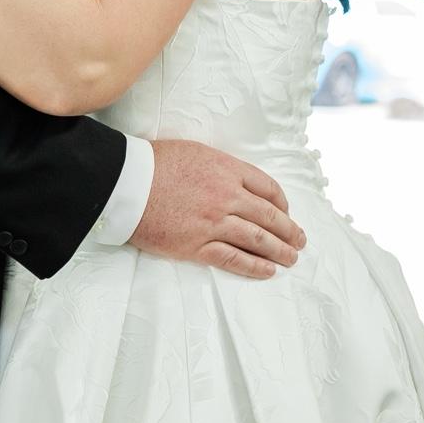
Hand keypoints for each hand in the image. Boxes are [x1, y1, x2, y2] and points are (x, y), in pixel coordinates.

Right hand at [130, 140, 304, 278]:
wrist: (124, 183)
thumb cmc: (153, 163)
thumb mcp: (195, 152)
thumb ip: (220, 166)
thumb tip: (235, 179)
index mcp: (227, 170)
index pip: (268, 188)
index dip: (283, 203)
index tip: (287, 213)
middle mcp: (227, 196)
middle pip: (269, 216)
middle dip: (289, 231)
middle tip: (299, 240)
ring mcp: (214, 223)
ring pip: (257, 240)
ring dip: (279, 251)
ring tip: (290, 259)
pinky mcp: (196, 246)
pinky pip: (234, 258)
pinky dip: (254, 266)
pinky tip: (267, 271)